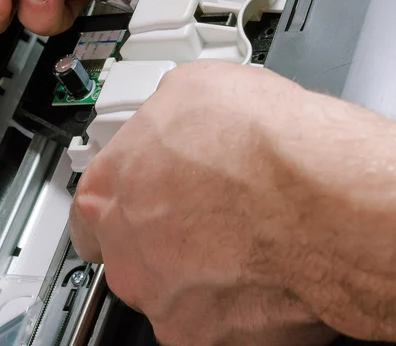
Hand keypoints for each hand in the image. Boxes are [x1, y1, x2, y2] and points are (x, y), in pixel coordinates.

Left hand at [70, 60, 395, 344]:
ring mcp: (166, 301)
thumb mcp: (189, 89)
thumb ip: (162, 120)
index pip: (91, 207)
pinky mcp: (212, 339)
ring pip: (173, 288)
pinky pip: (217, 320)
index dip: (122, 199)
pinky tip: (263, 266)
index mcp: (107, 193)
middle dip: (162, 233)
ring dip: (199, 267)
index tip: (141, 195)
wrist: (318, 194)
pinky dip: (236, 301)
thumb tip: (172, 120)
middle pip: (132, 250)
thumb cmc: (256, 141)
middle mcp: (126, 254)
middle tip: (206, 210)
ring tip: (243, 235)